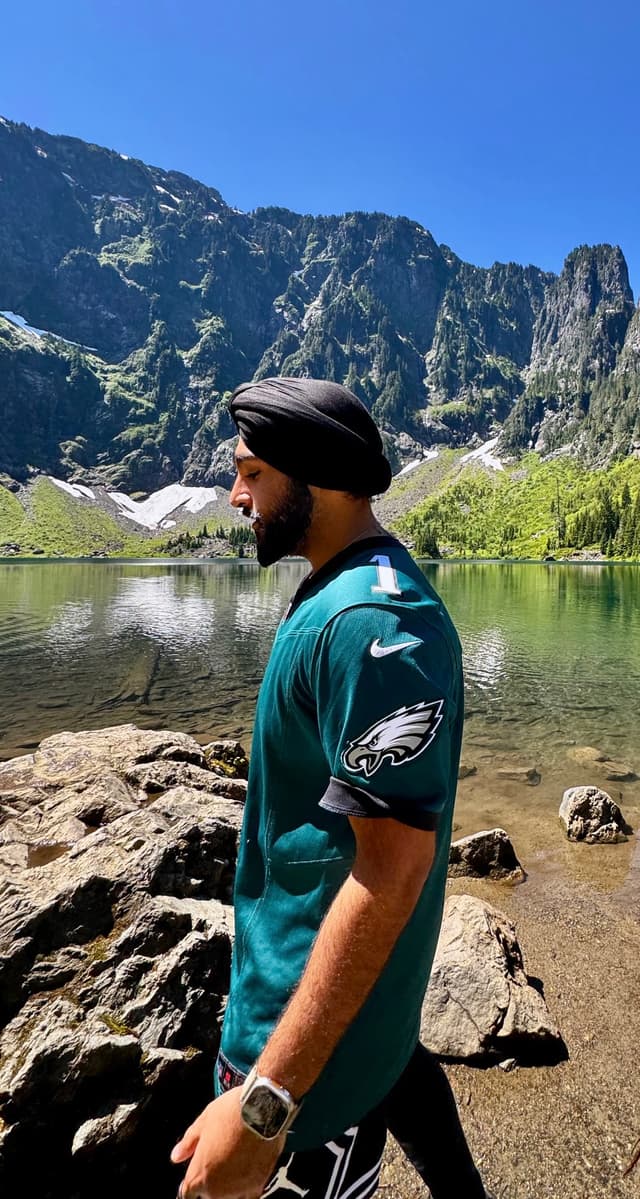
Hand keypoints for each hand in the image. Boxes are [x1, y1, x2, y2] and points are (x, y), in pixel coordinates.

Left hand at [171, 1087, 285, 1198]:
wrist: (263, 1108)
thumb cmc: (232, 1112)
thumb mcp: (204, 1121)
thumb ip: (188, 1143)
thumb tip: (177, 1155)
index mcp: (200, 1174)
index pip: (188, 1193)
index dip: (191, 1183)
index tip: (195, 1175)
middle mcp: (218, 1189)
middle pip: (208, 1196)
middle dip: (209, 1183)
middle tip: (217, 1162)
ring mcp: (239, 1189)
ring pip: (228, 1197)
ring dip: (227, 1188)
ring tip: (233, 1166)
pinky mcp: (258, 1185)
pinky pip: (248, 1196)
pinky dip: (245, 1189)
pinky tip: (246, 1174)